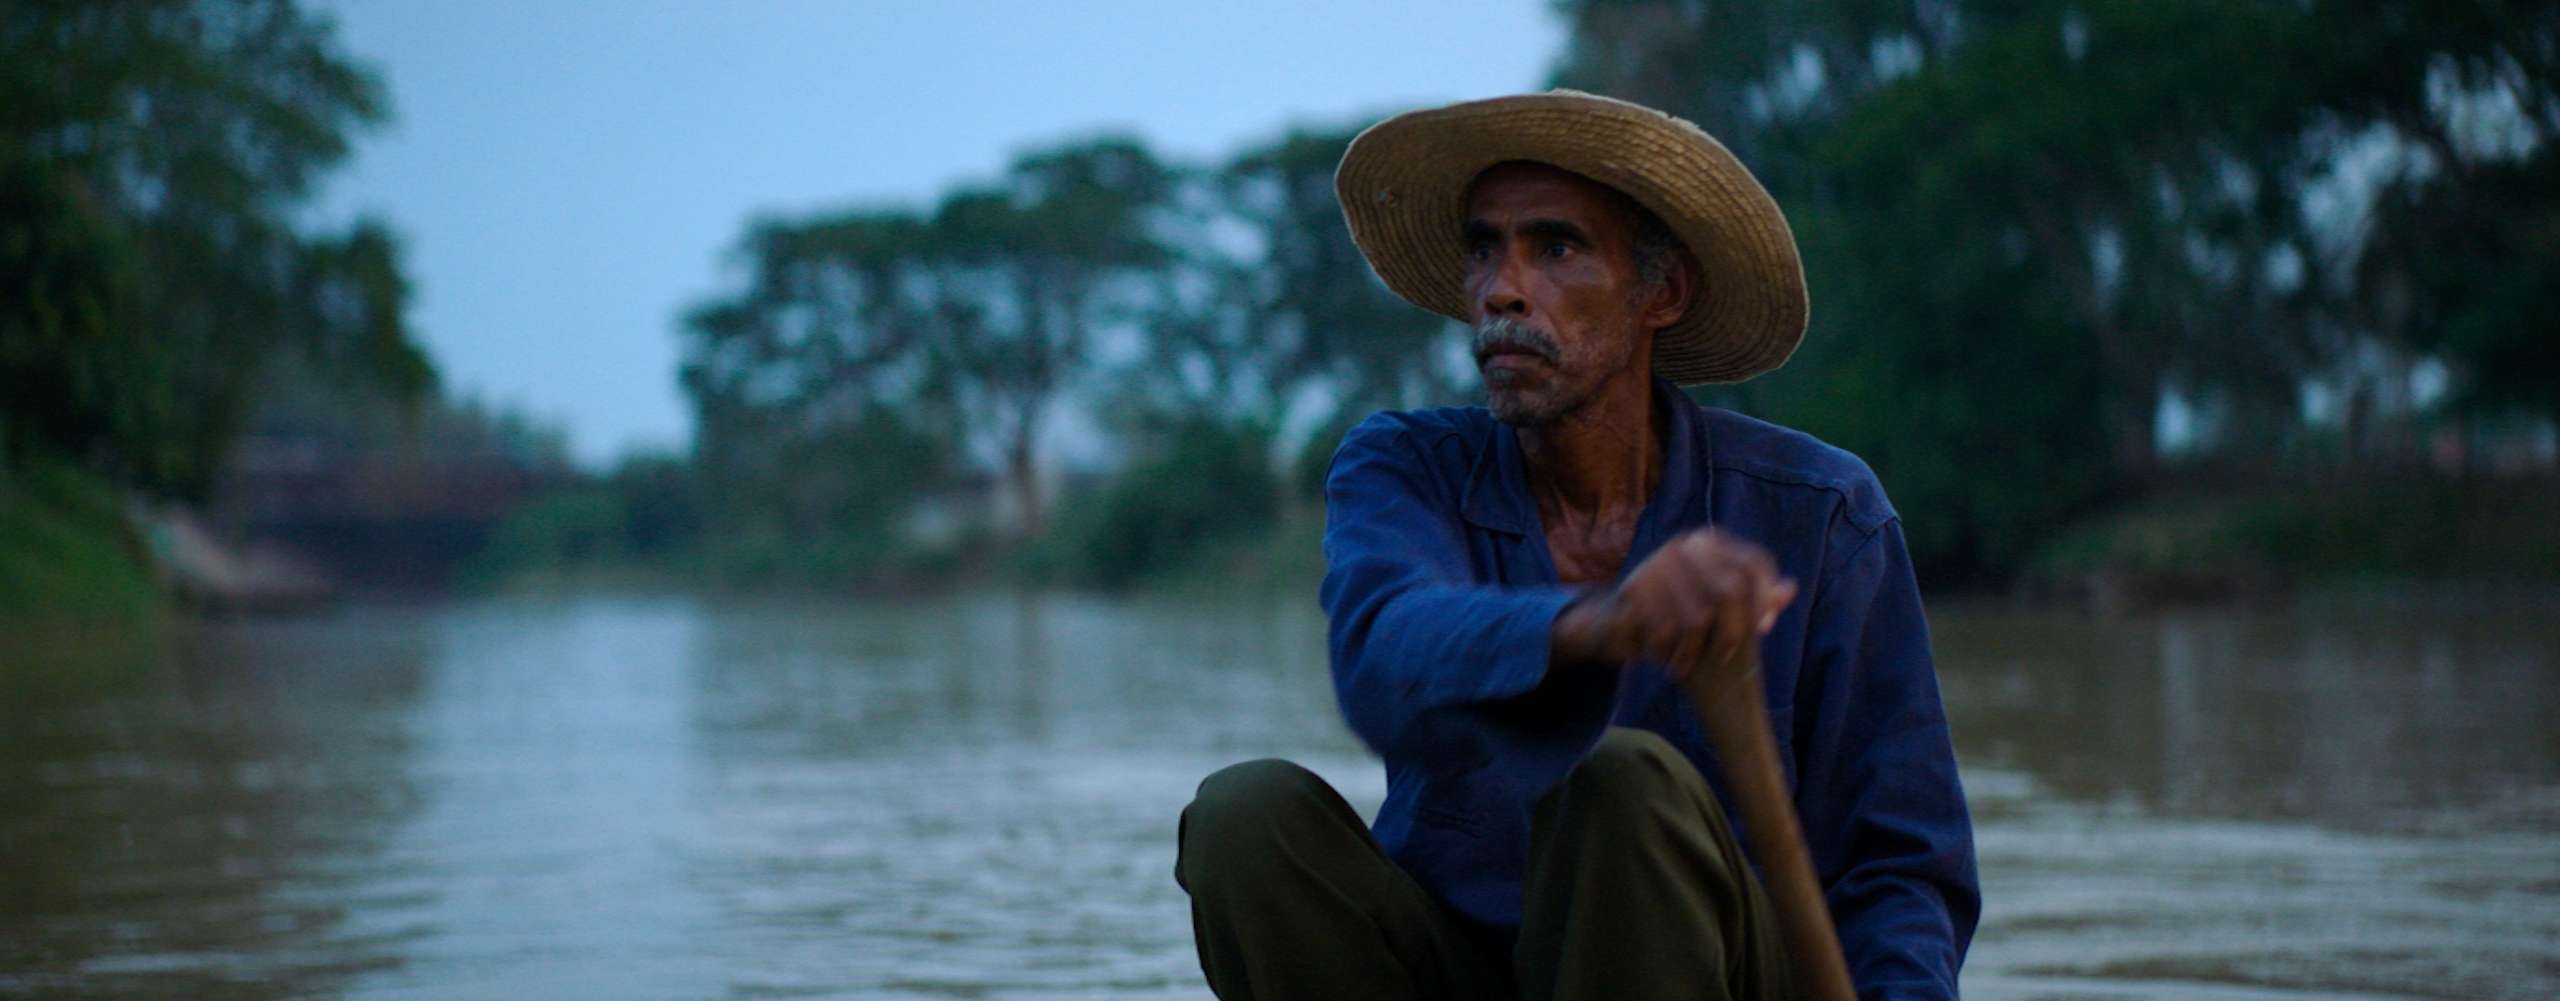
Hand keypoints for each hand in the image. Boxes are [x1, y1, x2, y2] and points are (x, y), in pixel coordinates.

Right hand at [1552, 528, 1796, 685]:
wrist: (1617, 620)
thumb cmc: (1677, 613)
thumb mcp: (1719, 605)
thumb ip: (1754, 597)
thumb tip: (1790, 589)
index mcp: (1709, 541)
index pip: (1754, 563)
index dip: (1765, 596)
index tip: (1766, 628)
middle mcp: (1684, 545)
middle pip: (1731, 590)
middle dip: (1735, 628)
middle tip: (1729, 654)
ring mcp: (1657, 564)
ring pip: (1699, 616)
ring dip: (1697, 648)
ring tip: (1692, 663)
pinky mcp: (1634, 588)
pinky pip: (1667, 628)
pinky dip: (1672, 650)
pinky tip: (1672, 662)